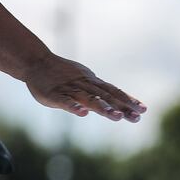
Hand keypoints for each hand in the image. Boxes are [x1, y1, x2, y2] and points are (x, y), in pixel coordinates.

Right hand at [25, 53, 146, 122]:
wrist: (36, 62)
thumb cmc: (60, 74)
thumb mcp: (80, 80)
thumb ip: (94, 92)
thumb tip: (111, 101)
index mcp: (91, 82)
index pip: (113, 91)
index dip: (128, 100)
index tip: (143, 109)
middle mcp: (84, 85)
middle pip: (105, 96)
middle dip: (122, 107)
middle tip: (137, 117)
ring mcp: (69, 89)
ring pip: (88, 99)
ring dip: (103, 107)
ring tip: (116, 117)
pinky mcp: (54, 95)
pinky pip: (65, 101)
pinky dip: (74, 107)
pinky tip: (83, 114)